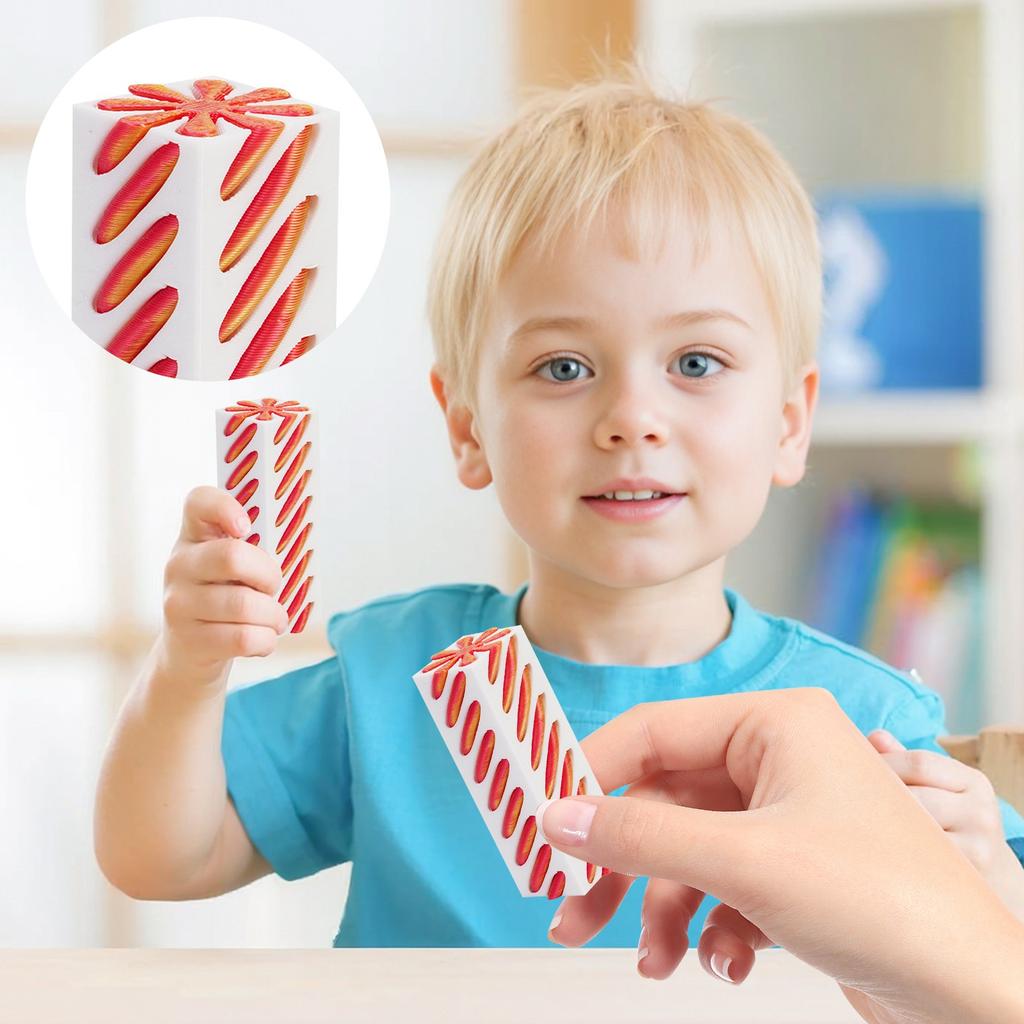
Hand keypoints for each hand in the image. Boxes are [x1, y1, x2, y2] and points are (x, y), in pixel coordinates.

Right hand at [160, 486, 288, 684]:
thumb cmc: (224, 599)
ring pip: (244, 604)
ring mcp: (179, 603)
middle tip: (275, 588)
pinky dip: (266, 640)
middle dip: (269, 576)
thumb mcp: (230, 569)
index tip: (246, 527)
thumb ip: (253, 551)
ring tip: (276, 620)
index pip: (198, 501)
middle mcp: (179, 564)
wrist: (188, 654)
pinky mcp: (189, 640)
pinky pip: (244, 637)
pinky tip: (263, 639)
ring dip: (274, 616)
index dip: (225, 507)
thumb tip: (296, 551)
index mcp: (194, 536)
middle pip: (232, 556)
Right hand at [538, 689, 1023, 1023]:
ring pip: (688, 849)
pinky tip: (722, 965)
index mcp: (773, 724)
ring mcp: (786, 815)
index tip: (539, 819)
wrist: (977, 998)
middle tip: (569, 911)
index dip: (589, 773)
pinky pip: (722, 883)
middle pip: (663, 800)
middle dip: (621, 864)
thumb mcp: (745, 863)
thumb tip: (555, 816)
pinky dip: (709, 926)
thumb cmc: (885, 903)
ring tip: (654, 962)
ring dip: (662, 906)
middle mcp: (777, 759)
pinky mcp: (794, 868)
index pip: (653, 731)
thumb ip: (640, 836)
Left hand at [868, 729, 1023, 919]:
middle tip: (849, 801)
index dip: (884, 765)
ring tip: (858, 824)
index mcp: (973, 782)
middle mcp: (981, 813)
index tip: (857, 771)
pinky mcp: (964, 878)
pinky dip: (892, 851)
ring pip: (912, 830)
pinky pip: (917, 860)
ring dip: (880, 826)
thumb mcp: (941, 788)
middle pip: (915, 797)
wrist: (993, 877)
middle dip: (878, 798)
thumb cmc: (953, 821)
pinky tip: (876, 849)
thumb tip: (874, 737)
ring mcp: (978, 848)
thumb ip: (906, 762)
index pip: (920, 763)